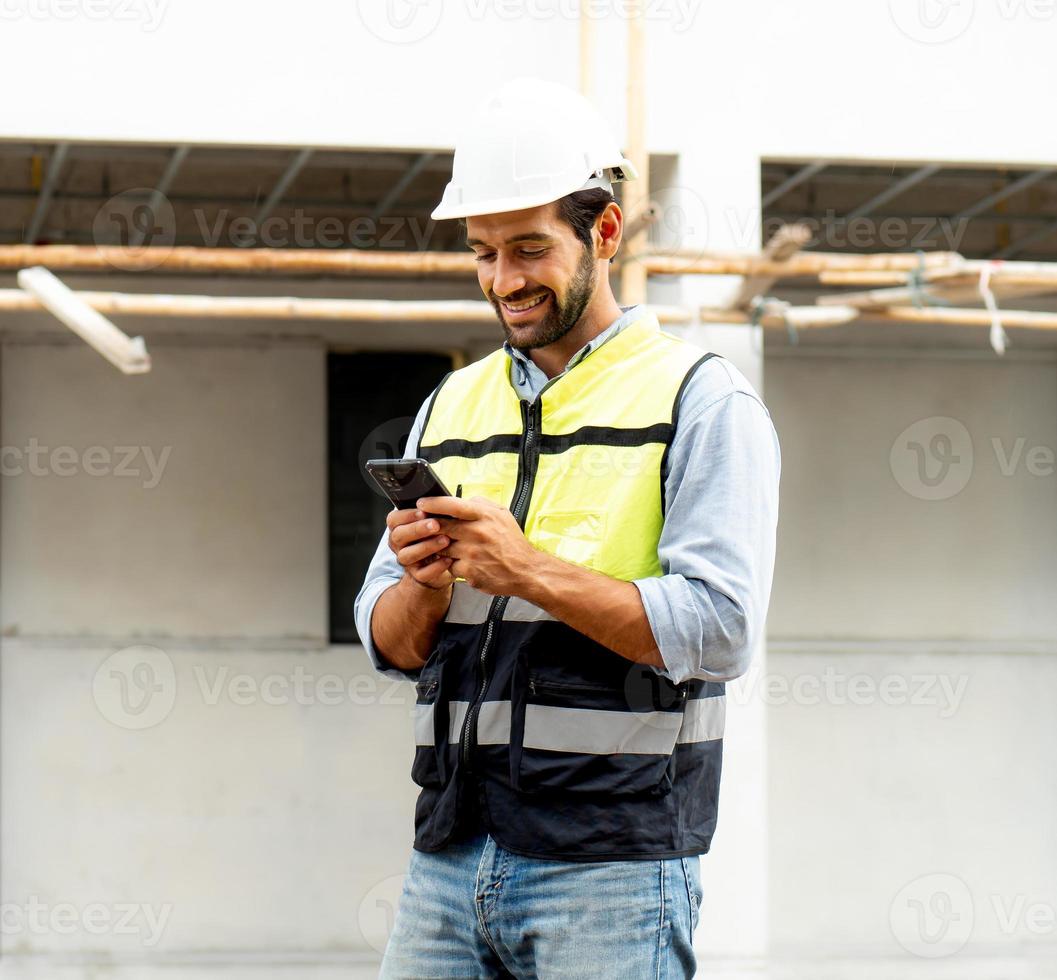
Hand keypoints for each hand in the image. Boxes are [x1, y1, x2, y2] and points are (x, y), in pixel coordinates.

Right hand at [386, 507, 454, 590]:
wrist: (442, 562)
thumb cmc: (438, 535)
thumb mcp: (435, 520)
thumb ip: (433, 511)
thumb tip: (442, 499)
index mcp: (400, 527)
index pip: (393, 519)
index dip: (406, 515)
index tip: (423, 511)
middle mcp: (399, 544)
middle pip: (398, 536)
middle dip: (417, 529)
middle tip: (436, 524)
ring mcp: (407, 561)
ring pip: (407, 555)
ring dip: (427, 547)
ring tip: (445, 540)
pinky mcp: (418, 575)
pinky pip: (422, 574)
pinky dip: (436, 567)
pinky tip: (448, 559)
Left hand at [416, 495, 539, 595]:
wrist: (526, 571)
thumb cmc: (512, 543)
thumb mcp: (503, 515)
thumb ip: (481, 504)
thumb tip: (463, 499)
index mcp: (485, 516)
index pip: (453, 505)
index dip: (434, 503)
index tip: (422, 503)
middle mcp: (477, 533)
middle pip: (441, 526)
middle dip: (429, 526)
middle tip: (424, 526)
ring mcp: (471, 553)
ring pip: (441, 547)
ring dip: (439, 546)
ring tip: (446, 545)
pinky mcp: (469, 571)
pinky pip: (449, 564)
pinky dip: (451, 563)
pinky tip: (459, 561)